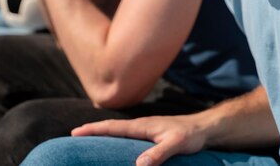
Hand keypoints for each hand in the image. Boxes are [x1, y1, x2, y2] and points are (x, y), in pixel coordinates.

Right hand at [71, 114, 207, 165]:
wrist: (205, 129)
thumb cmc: (191, 135)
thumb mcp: (176, 145)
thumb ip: (158, 154)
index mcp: (142, 125)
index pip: (112, 127)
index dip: (93, 130)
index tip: (75, 132)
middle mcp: (141, 125)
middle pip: (111, 127)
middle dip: (93, 130)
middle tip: (74, 135)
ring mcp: (145, 129)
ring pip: (118, 130)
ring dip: (103, 133)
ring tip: (88, 139)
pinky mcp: (151, 134)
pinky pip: (127, 135)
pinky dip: (115, 137)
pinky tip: (114, 145)